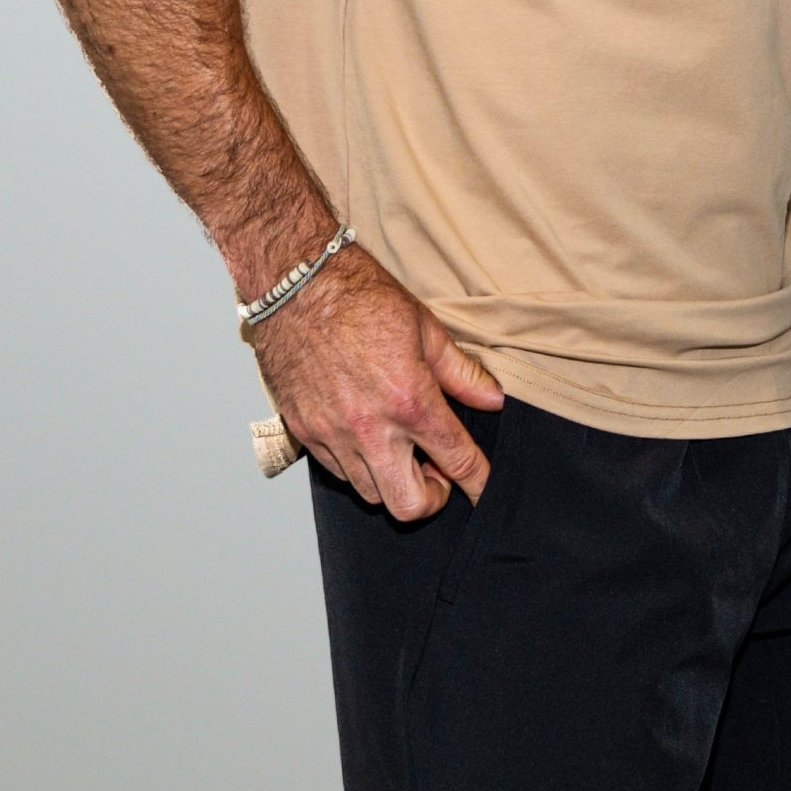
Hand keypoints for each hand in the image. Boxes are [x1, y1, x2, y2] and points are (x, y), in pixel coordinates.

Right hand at [247, 241, 503, 518]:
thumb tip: (493, 400)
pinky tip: (365, 434)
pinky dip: (357, 465)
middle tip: (435, 468)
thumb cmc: (359, 298)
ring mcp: (333, 434)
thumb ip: (461, 373)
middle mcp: (371, 427)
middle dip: (431, 496)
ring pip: (371, 494)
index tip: (483, 488)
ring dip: (392, 478)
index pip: (457, 461)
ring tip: (398, 445)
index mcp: (410, 400)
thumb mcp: (425, 328)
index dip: (478, 481)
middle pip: (409, 505)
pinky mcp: (304, 432)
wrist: (296, 285)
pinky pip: (337, 473)